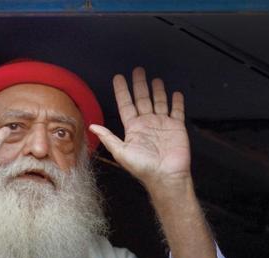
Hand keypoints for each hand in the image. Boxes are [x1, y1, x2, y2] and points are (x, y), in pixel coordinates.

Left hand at [89, 67, 190, 189]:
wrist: (166, 176)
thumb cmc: (143, 167)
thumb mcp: (121, 152)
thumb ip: (108, 137)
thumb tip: (92, 127)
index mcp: (133, 128)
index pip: (126, 105)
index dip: (122, 91)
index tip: (118, 78)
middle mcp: (147, 124)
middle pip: (142, 99)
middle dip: (139, 85)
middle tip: (137, 70)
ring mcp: (162, 124)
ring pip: (159, 102)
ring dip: (157, 91)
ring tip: (155, 79)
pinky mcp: (176, 127)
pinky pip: (177, 111)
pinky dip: (176, 102)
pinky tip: (175, 93)